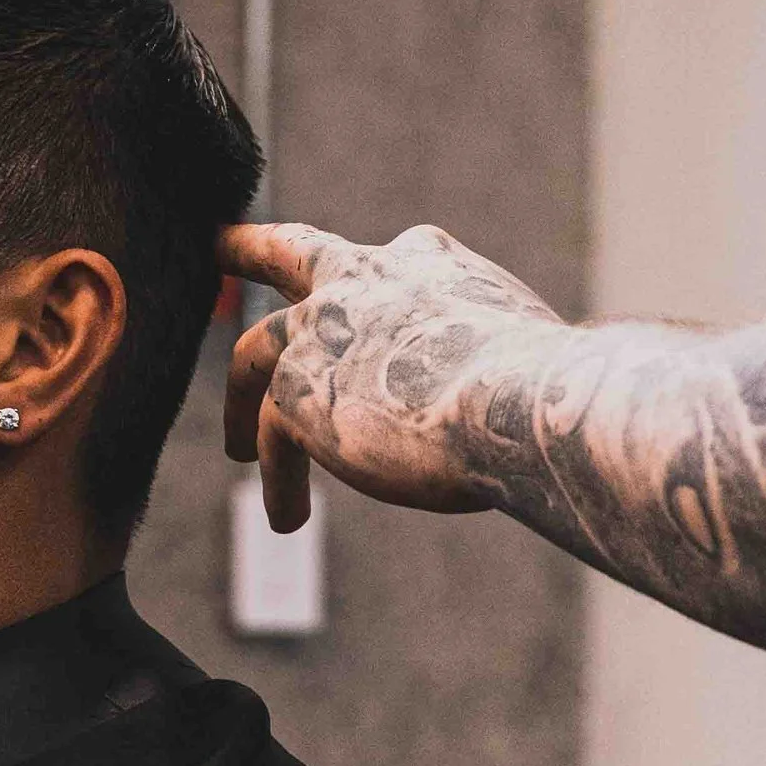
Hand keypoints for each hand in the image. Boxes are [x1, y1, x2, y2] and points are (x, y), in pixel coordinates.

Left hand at [220, 221, 558, 531]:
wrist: (522, 405)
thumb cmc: (544, 389)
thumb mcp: (513, 348)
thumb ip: (474, 352)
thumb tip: (487, 391)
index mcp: (425, 264)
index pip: (384, 256)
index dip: (362, 268)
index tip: (333, 265)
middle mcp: (363, 278)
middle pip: (290, 256)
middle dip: (250, 248)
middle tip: (221, 247)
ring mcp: (321, 328)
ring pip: (257, 358)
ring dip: (245, 408)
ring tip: (238, 450)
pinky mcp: (295, 388)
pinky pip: (272, 438)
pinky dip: (280, 481)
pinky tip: (289, 518)